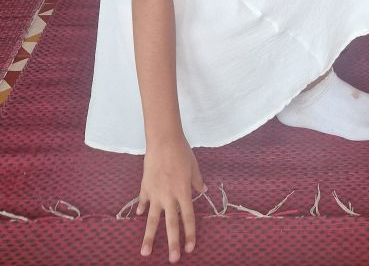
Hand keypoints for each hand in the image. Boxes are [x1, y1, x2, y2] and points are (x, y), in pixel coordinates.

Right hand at [137, 137, 204, 262]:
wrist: (163, 140)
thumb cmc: (182, 152)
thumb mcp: (194, 167)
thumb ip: (198, 182)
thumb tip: (203, 192)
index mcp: (183, 192)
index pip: (188, 218)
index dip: (190, 234)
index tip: (190, 248)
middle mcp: (169, 196)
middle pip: (171, 224)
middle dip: (173, 242)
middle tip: (173, 259)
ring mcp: (155, 193)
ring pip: (152, 219)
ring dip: (149, 236)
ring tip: (145, 252)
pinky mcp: (145, 187)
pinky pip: (144, 201)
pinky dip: (142, 207)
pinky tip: (139, 215)